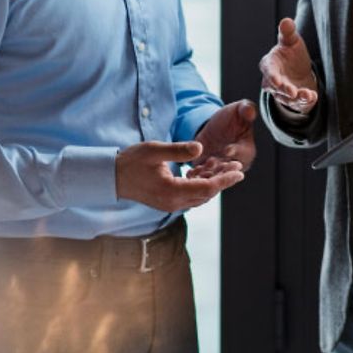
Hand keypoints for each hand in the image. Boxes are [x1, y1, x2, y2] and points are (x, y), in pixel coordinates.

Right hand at [115, 141, 243, 211]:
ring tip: (224, 165)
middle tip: (237, 165)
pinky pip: (191, 195)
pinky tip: (204, 169)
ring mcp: (170, 204)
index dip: (225, 180)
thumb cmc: (131, 161)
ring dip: (213, 182)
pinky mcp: (168, 201)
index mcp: (171, 191)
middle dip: (223, 179)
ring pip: (200, 195)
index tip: (239, 171)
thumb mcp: (154, 150)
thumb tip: (201, 148)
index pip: (206, 188)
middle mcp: (173, 202)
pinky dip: (201, 183)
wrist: (112, 177)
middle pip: (206, 193)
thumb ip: (178, 150)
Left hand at [190, 99, 256, 176]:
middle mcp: (236, 163)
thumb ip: (246, 109)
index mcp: (247, 149)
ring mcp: (221, 168)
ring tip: (199, 169)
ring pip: (215, 175)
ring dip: (208, 174)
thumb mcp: (239, 109)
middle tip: (211, 163)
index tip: (227, 150)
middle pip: (229, 169)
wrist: (215, 126)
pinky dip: (197, 175)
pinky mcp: (207, 170)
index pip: (244, 153)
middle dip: (220, 167)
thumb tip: (250, 110)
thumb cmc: (232, 117)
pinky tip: (190, 173)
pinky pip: (202, 175)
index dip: (236, 152)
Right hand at [259, 18, 318, 112]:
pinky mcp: (292, 101)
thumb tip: (286, 21)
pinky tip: (312, 96)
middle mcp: (272, 81)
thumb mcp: (291, 41)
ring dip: (296, 97)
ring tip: (306, 94)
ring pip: (287, 97)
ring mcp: (281, 93)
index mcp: (269, 64)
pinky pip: (297, 103)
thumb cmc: (291, 53)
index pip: (267, 70)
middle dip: (284, 90)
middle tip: (292, 92)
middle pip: (275, 88)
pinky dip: (305, 101)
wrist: (300, 70)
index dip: (271, 76)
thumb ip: (288, 32)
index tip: (277, 81)